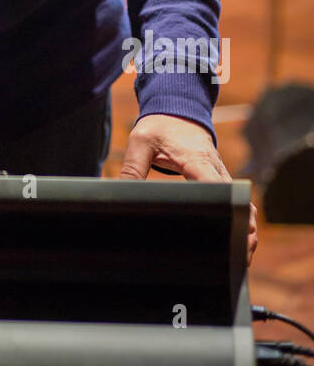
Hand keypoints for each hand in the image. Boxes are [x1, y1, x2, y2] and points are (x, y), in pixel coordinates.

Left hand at [118, 113, 257, 266]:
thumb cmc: (159, 126)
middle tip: (240, 256)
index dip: (226, 210)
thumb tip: (119, 193)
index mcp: (197, 160)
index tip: (231, 231)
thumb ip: (131, 168)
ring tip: (241, 256)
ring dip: (245, 226)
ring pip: (243, 203)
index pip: (217, 188)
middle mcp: (215, 169)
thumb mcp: (140, 142)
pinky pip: (237, 200)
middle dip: (243, 228)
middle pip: (238, 201)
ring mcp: (221, 175)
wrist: (177, 110)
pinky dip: (241, 218)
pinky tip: (237, 240)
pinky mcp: (221, 179)